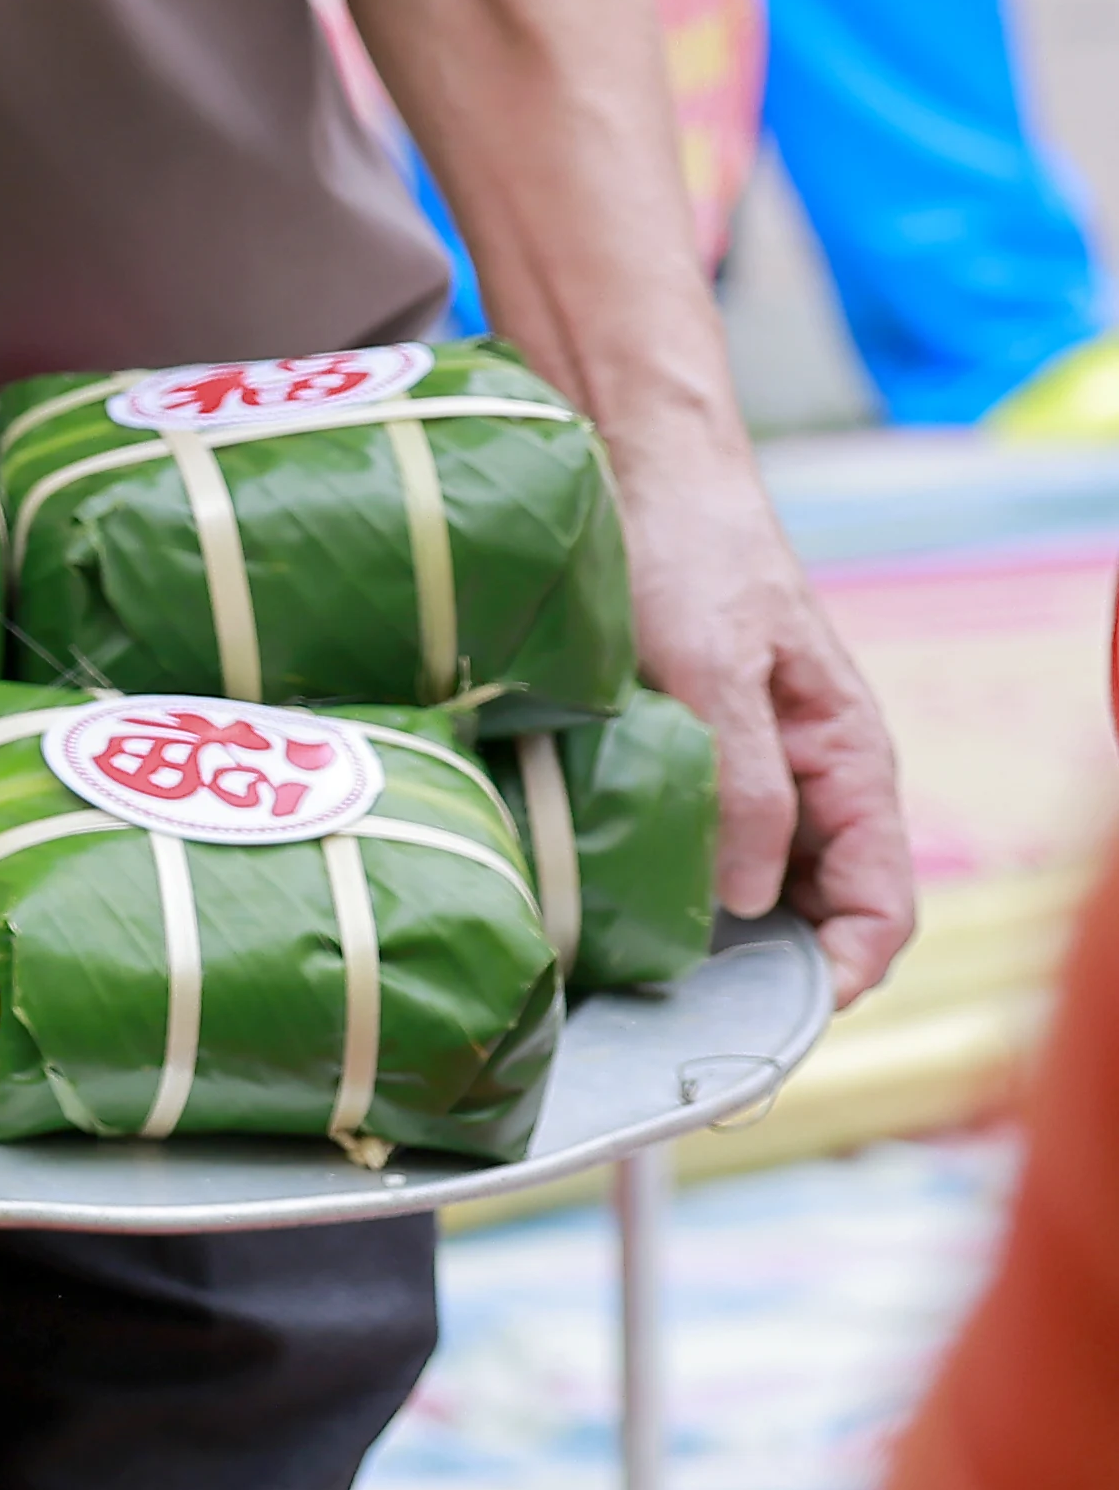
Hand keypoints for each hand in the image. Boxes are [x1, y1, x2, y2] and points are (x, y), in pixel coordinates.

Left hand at [613, 421, 920, 1001]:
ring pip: (749, 885)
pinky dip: (664, 879)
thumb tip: (744, 900)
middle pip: (812, 913)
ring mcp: (750, 772)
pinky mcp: (686, 757)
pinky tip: (610, 903)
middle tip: (678, 1019)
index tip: (771, 1021)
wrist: (637, 467)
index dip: (840, 975)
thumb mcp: (713, 667)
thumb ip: (743, 781)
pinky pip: (693, 841)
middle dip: (763, 971)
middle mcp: (810, 781)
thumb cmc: (690, 552)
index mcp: (849, 762)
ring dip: (707, 932)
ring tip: (636, 978)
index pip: (879, 907)